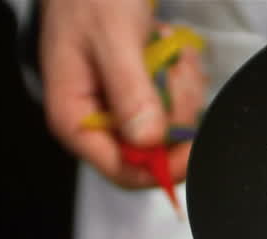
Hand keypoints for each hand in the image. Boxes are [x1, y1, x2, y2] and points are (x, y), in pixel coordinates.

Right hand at [38, 0, 207, 188]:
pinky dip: (184, 78)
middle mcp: (98, 121)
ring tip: (169, 51)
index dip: (162, 167)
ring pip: (173, 126)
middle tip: (173, 68)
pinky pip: (177, 103)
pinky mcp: (142, 95)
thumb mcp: (112, 38)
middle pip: (156, 150)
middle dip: (176, 111)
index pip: (122, 172)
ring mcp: (122, 109)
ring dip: (183, 88)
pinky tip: (172, 51)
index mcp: (75, 118)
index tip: (191, 143)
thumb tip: (148, 141)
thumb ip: (130, 90)